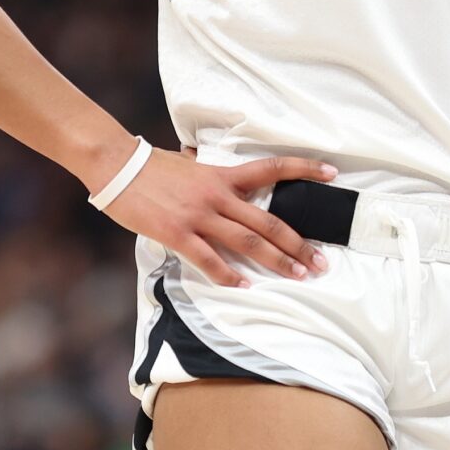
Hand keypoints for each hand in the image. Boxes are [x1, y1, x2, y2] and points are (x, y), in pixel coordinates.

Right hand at [103, 150, 336, 285]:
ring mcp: (199, 215)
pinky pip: (208, 259)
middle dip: (298, 243)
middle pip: (269, 220)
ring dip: (275, 261)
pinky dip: (228, 274)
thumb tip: (208, 165)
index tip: (332, 174)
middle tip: (320, 262)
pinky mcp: (178, 233)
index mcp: (222, 175)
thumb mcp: (189, 164)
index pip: (272, 168)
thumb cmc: (151, 166)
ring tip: (296, 276)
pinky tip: (243, 285)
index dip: (304, 169)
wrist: (118, 166)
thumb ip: (207, 172)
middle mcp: (218, 195)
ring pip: (247, 241)